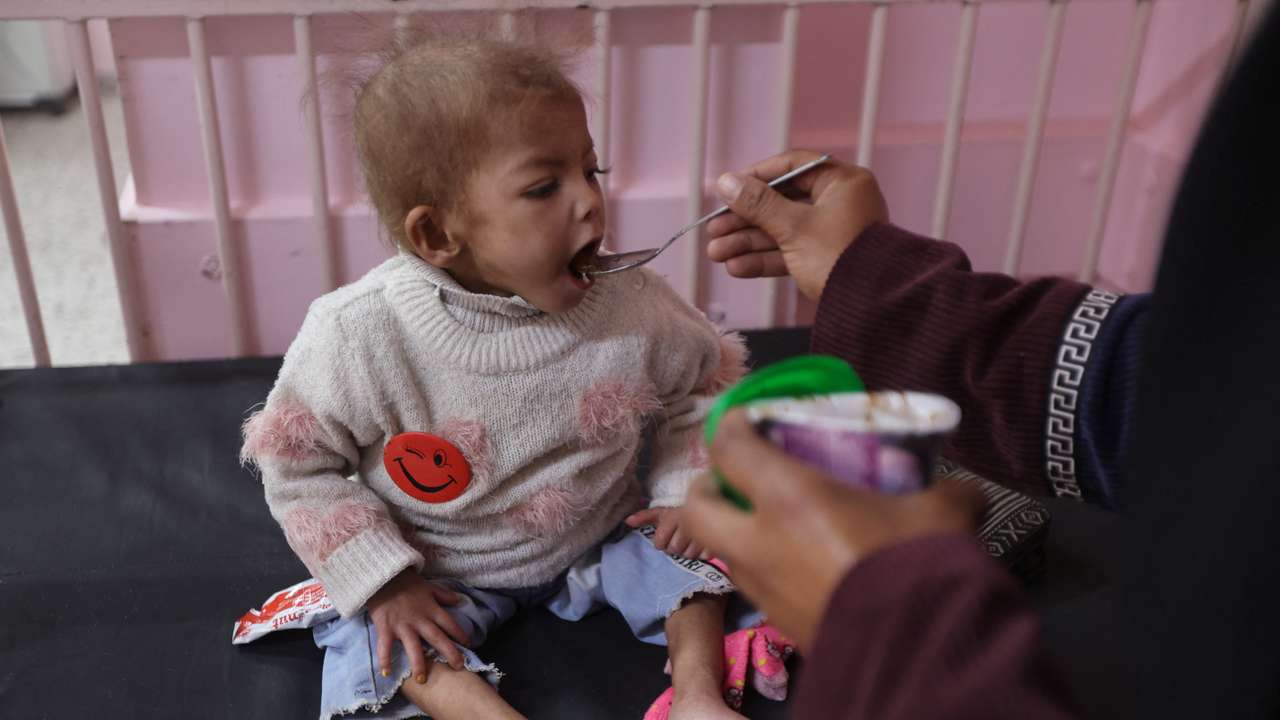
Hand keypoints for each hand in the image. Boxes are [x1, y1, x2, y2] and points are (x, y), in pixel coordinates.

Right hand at [366, 569, 469, 682]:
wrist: (383, 577)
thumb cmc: (407, 583)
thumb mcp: (429, 587)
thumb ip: (444, 595)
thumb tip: (461, 600)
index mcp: (431, 610)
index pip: (450, 624)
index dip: (460, 634)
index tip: (469, 645)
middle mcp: (420, 620)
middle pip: (437, 638)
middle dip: (450, 653)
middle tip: (459, 667)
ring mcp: (402, 625)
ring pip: (413, 647)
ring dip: (418, 663)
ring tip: (422, 680)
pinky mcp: (386, 628)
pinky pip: (385, 646)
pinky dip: (385, 660)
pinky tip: (386, 674)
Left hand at [625, 506, 704, 558]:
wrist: (707, 506)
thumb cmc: (679, 513)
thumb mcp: (662, 512)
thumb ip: (644, 517)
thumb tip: (627, 521)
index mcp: (673, 517)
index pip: (660, 543)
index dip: (661, 542)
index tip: (666, 535)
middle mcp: (687, 524)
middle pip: (674, 550)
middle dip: (674, 546)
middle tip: (678, 539)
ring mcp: (703, 533)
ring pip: (688, 555)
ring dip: (687, 550)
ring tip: (689, 541)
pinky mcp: (716, 540)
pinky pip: (703, 556)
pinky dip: (701, 553)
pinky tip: (700, 544)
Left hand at [682, 411, 984, 650]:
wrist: (917, 658)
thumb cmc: (917, 568)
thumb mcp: (943, 514)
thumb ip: (945, 492)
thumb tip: (962, 491)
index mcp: (787, 499)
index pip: (729, 447)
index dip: (733, 425)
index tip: (751, 420)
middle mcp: (759, 543)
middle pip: (697, 507)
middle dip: (708, 488)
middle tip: (737, 478)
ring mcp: (763, 590)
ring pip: (724, 552)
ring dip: (737, 532)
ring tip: (776, 523)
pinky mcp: (779, 625)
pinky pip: (757, 586)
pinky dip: (767, 568)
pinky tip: (806, 565)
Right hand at [707, 150, 888, 299]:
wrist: (873, 308)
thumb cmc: (840, 257)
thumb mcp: (794, 227)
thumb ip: (757, 204)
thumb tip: (725, 182)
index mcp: (842, 182)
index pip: (792, 167)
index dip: (756, 177)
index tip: (727, 189)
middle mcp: (838, 203)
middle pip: (781, 202)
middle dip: (744, 220)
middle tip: (714, 229)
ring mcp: (832, 232)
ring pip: (782, 231)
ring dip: (748, 242)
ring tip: (716, 253)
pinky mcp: (825, 258)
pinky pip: (790, 252)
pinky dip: (765, 259)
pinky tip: (735, 266)